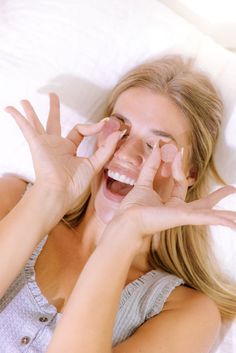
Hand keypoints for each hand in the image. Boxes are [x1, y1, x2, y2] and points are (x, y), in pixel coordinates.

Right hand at [5, 93, 122, 211]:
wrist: (59, 192)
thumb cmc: (75, 183)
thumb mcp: (95, 163)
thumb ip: (106, 148)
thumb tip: (118, 132)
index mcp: (69, 149)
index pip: (80, 130)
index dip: (94, 127)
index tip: (106, 123)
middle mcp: (55, 145)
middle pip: (54, 122)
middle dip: (54, 109)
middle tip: (53, 96)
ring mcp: (44, 144)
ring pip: (37, 123)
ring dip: (30, 112)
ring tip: (24, 101)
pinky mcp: (36, 144)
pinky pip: (26, 128)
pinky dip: (18, 118)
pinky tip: (9, 108)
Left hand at [112, 144, 235, 239]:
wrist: (127, 220)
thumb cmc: (132, 208)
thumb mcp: (143, 181)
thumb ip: (152, 165)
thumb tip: (158, 146)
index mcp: (170, 202)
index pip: (180, 180)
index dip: (178, 165)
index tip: (178, 150)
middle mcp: (180, 209)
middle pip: (203, 203)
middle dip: (217, 197)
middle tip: (232, 189)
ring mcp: (184, 214)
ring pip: (210, 213)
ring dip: (226, 215)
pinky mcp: (185, 216)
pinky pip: (207, 218)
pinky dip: (222, 220)